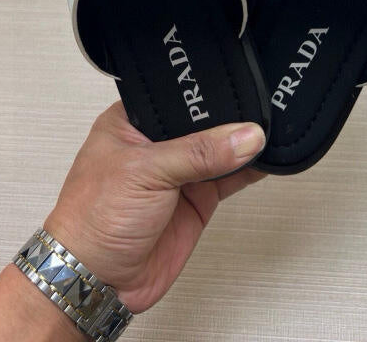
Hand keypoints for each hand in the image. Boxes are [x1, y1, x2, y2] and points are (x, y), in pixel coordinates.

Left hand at [44, 102, 265, 313]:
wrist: (96, 281)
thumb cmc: (94, 219)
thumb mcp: (145, 172)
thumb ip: (198, 153)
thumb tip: (245, 136)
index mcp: (133, 121)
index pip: (178, 96)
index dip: (206, 91)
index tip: (240, 84)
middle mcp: (158, 143)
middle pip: (204, 121)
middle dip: (232, 117)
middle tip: (262, 109)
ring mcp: (179, 172)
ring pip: (221, 149)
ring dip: (245, 143)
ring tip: (272, 130)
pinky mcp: (197, 199)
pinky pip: (230, 178)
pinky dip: (250, 170)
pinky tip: (269, 158)